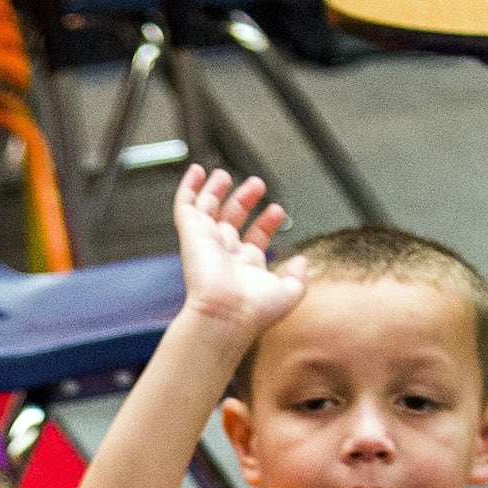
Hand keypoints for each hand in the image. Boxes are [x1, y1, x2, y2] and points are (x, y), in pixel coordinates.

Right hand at [171, 167, 300, 334]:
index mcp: (245, 266)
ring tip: (226, 174)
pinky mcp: (191, 235)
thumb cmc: (253, 312)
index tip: (277, 210)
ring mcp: (207, 242)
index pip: (255, 237)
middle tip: (257, 184)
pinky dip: (189, 187)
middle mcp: (225, 253)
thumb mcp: (289, 293)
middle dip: (245, 200)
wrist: (227, 315)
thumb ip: (298, 276)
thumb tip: (301, 261)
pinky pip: (185, 206)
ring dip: (217, 190)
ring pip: (208, 210)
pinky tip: (196, 172)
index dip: (266, 222)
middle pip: (232, 218)